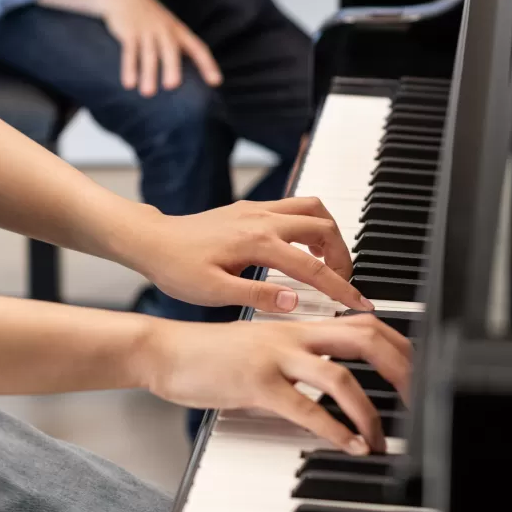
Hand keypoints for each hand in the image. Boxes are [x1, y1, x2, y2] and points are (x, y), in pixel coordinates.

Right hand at [37, 0, 221, 96]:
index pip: (198, 48)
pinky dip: (129, 67)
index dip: (207, 65)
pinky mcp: (129, 31)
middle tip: (172, 86)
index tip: (216, 82)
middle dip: (172, 67)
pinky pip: (129, 51)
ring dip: (148, 73)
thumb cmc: (149, 18)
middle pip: (171, 49)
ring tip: (148, 94)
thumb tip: (183, 79)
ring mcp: (146, 29)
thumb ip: (176, 47)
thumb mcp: (167, 27)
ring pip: (149, 53)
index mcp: (178, 31)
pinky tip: (129, 84)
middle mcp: (165, 30)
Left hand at [118, 197, 374, 313]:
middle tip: (343, 283)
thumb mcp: (214, 293)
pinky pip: (294, 207)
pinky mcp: (251, 209)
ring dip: (329, 234)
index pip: (314, 267)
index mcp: (258, 243)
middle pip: (325, 228)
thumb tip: (295, 303)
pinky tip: (302, 247)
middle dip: (342, 256)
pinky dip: (310, 224)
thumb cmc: (176, 267)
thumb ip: (257, 297)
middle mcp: (263, 220)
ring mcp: (258, 210)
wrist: (152, 241)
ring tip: (328, 263)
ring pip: (313, 209)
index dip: (341, 288)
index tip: (359, 304)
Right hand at [139, 313, 412, 454]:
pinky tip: (349, 445)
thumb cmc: (210, 355)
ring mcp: (275, 358)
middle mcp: (293, 336)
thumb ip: (298, 368)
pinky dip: (334, 428)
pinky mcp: (255, 384)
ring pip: (340, 375)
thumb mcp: (264, 353)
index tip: (418, 374)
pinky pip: (305, 407)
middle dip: (402, 370)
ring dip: (368, 411)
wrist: (164, 351)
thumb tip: (330, 396)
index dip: (400, 347)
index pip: (365, 324)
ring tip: (380, 439)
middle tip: (419, 403)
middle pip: (366, 339)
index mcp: (299, 326)